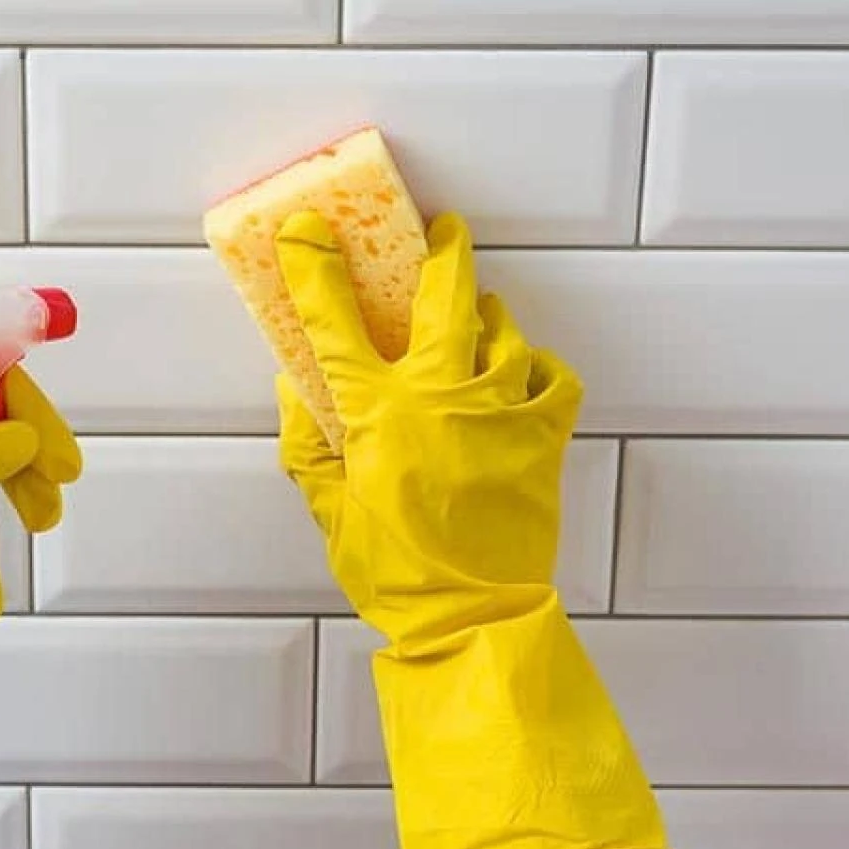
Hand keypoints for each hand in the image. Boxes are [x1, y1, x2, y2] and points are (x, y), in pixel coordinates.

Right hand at [276, 211, 577, 647]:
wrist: (470, 615)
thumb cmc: (395, 574)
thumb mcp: (329, 512)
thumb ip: (307, 447)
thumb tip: (294, 394)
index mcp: (377, 413)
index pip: (336, 322)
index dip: (315, 270)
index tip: (305, 235)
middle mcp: (440, 396)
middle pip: (444, 294)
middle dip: (442, 251)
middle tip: (442, 234)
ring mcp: (498, 411)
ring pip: (503, 332)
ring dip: (488, 316)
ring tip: (480, 317)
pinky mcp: (541, 436)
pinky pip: (553, 379)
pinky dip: (540, 368)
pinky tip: (525, 373)